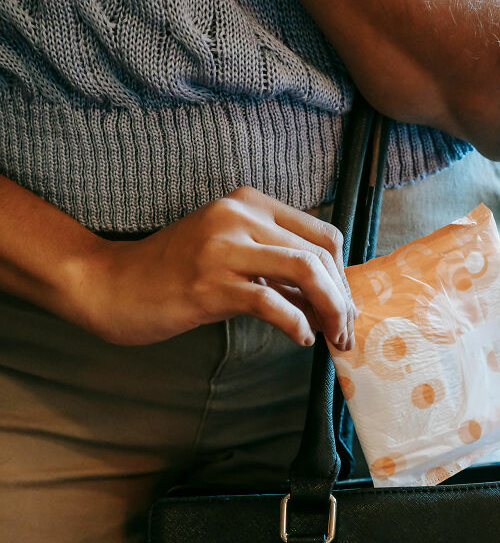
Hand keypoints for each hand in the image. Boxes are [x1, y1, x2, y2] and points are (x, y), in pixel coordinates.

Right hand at [73, 187, 354, 347]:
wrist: (112, 285)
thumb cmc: (175, 275)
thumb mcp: (233, 257)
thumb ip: (277, 269)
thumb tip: (330, 298)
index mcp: (250, 203)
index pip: (323, 235)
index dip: (343, 275)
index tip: (344, 308)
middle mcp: (240, 215)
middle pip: (320, 254)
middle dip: (342, 298)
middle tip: (345, 333)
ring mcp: (223, 246)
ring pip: (305, 271)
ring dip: (330, 310)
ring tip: (332, 338)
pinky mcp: (209, 282)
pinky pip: (271, 302)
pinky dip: (296, 324)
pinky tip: (301, 339)